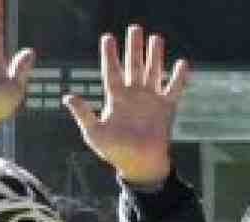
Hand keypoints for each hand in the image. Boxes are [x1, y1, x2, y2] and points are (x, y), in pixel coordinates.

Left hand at [64, 25, 187, 185]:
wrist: (139, 165)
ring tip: (156, 38)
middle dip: (134, 47)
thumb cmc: (115, 151)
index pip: (112, 71)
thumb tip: (68, 96)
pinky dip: (178, 77)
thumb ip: (83, 113)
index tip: (108, 38)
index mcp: (115, 98)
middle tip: (135, 28)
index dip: (110, 55)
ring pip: (153, 71)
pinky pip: (173, 89)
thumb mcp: (94, 133)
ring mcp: (150, 100)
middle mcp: (133, 95)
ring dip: (154, 55)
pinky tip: (182, 63)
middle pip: (133, 65)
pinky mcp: (166, 108)